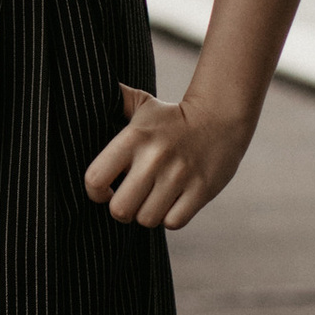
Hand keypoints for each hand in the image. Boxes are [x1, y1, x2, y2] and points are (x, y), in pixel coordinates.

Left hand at [85, 83, 252, 230]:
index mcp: (133, 138)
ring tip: (152, 200)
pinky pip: (173, 222)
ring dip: (147, 214)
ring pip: (147, 219)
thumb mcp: (142, 105)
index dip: (95, 192)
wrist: (220, 117)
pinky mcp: (201, 190)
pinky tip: (172, 203)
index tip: (105, 190)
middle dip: (122, 211)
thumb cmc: (173, 117)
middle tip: (129, 201)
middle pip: (120, 210)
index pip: (95, 179)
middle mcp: (154, 158)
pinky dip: (170, 218)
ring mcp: (179, 176)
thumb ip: (115, 102)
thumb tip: (94, 92)